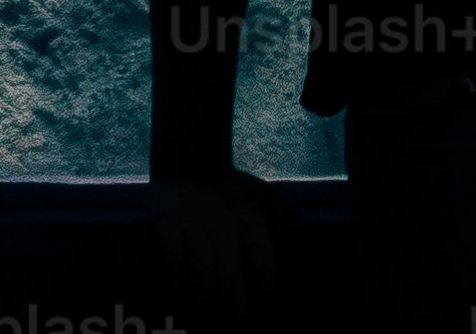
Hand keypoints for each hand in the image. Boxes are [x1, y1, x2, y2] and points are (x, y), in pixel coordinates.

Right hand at [148, 167, 283, 327]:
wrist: (191, 158)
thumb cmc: (231, 190)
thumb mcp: (262, 199)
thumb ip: (286, 220)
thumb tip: (307, 238)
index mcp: (250, 223)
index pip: (264, 270)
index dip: (264, 293)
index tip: (262, 303)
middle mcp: (225, 226)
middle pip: (230, 284)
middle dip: (233, 310)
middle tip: (234, 321)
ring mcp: (194, 224)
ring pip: (201, 279)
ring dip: (203, 300)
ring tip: (204, 308)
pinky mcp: (167, 219)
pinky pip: (173, 261)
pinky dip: (177, 279)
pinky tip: (179, 286)